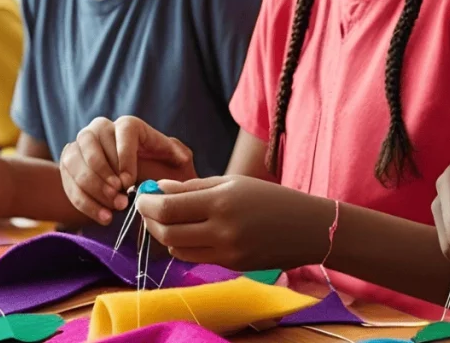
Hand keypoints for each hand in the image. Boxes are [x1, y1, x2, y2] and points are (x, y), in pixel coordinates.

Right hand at [60, 116, 195, 225]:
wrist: (136, 184)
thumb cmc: (159, 169)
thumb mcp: (174, 162)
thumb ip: (177, 156)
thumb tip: (179, 156)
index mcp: (129, 125)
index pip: (123, 129)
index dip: (124, 155)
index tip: (129, 181)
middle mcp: (101, 128)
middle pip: (92, 142)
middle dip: (104, 173)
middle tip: (119, 197)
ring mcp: (81, 145)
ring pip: (75, 161)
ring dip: (92, 188)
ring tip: (114, 209)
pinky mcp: (68, 165)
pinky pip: (68, 182)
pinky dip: (85, 202)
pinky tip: (104, 217)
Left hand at [136, 176, 330, 270]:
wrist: (308, 227)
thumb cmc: (271, 198)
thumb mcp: (234, 183)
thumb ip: (195, 187)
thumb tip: (160, 189)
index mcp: (222, 202)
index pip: (168, 208)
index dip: (147, 203)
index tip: (141, 196)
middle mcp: (222, 230)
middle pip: (167, 233)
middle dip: (150, 221)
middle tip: (148, 209)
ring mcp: (227, 252)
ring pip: (177, 249)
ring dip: (165, 235)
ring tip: (168, 220)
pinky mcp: (231, 266)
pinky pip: (196, 257)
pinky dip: (185, 245)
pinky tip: (190, 232)